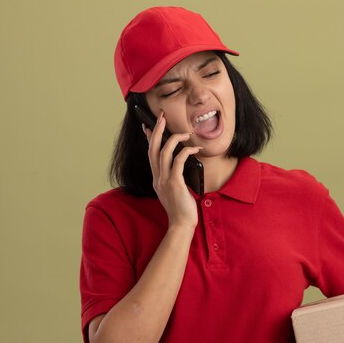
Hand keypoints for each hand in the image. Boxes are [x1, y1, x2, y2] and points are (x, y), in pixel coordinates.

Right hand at [143, 111, 199, 228]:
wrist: (181, 224)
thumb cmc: (181, 209)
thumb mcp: (174, 191)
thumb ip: (172, 178)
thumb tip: (179, 164)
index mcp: (156, 179)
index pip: (150, 154)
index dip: (149, 139)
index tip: (149, 126)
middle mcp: (157, 178)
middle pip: (153, 149)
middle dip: (157, 131)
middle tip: (161, 117)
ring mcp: (164, 180)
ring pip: (163, 152)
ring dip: (173, 138)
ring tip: (184, 132)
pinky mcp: (174, 183)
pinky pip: (178, 161)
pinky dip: (186, 152)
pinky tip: (195, 149)